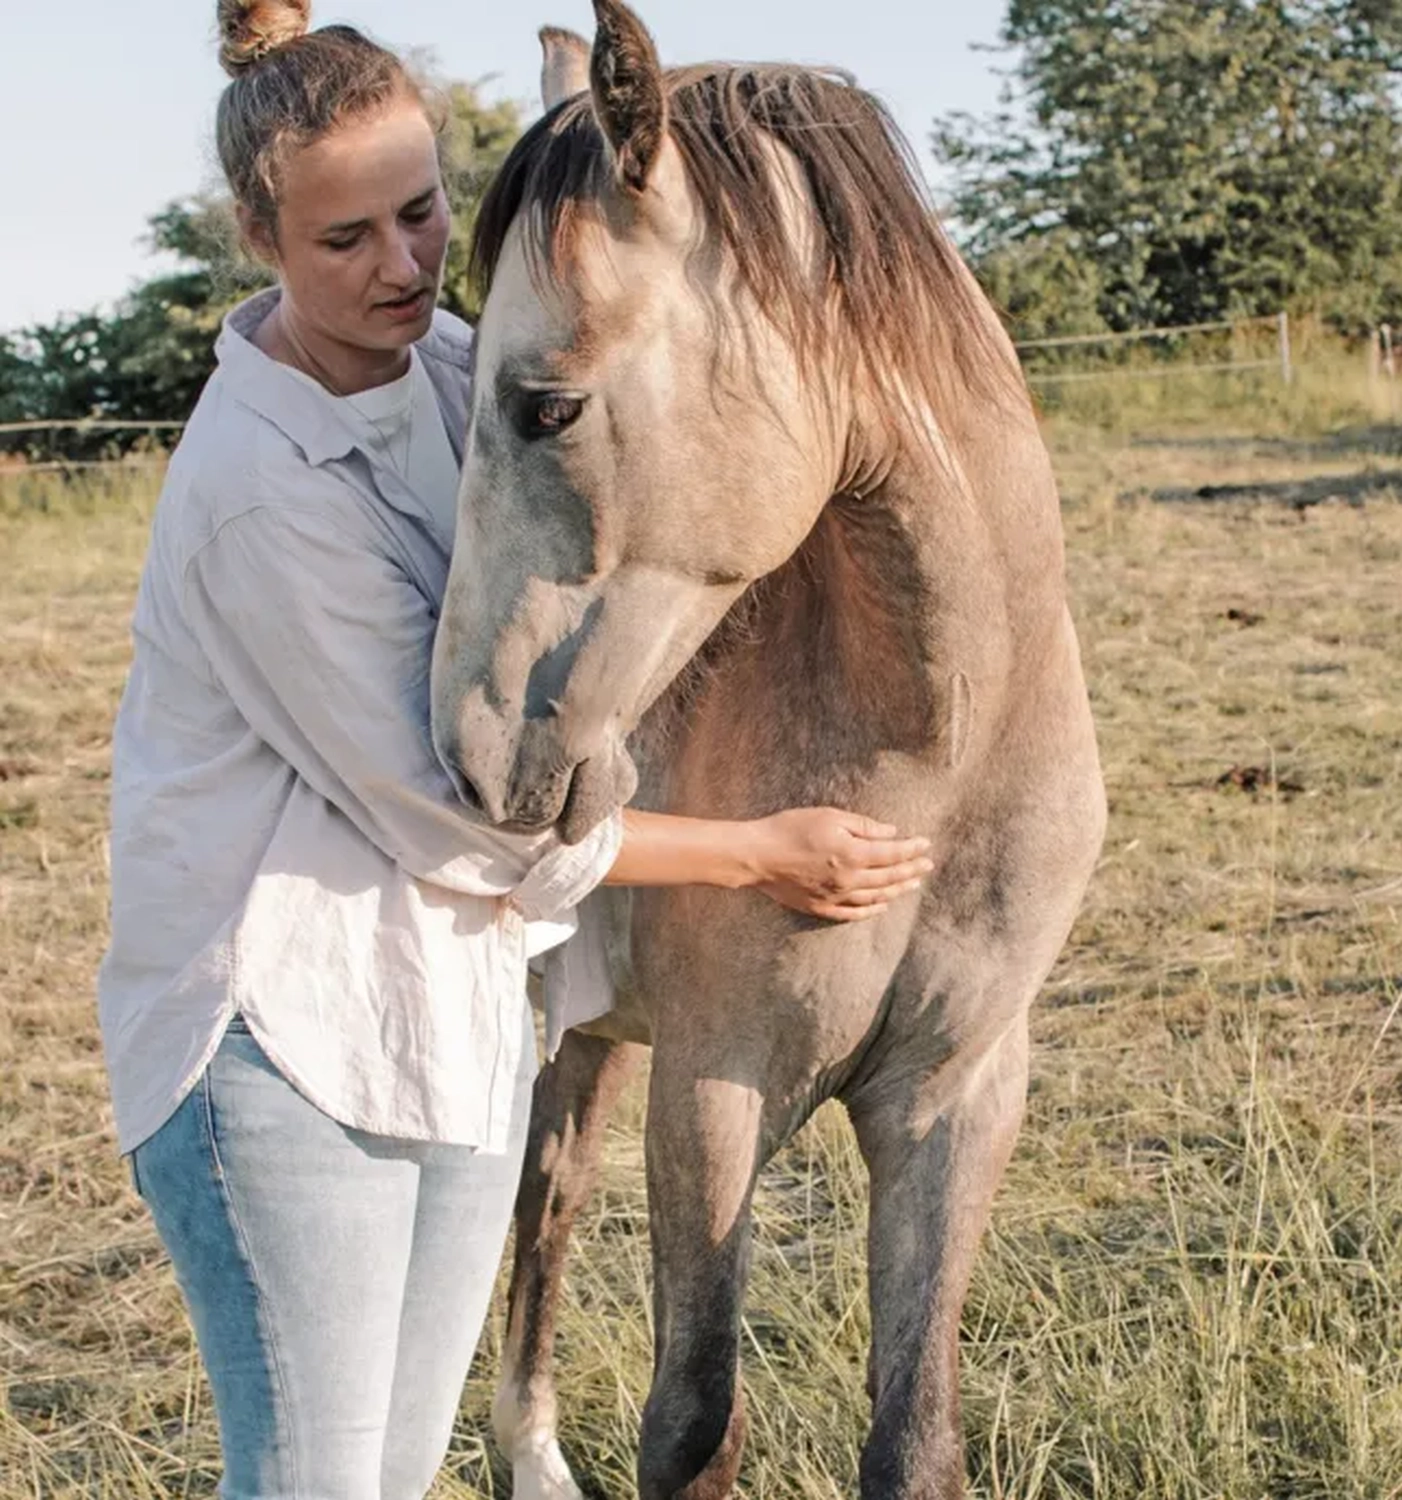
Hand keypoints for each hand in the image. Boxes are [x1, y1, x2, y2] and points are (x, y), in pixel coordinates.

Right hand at [748, 809, 933, 921]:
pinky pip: (853, 913)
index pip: (892, 854)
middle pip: (889, 877)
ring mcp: (835, 897)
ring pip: (876, 897)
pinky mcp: (821, 907)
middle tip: (928, 866)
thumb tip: (891, 832)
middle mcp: (848, 880)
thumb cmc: (790, 829)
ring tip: (912, 884)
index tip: (926, 844)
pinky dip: (872, 910)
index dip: (911, 849)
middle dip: (911, 870)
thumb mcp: (828, 816)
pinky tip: (882, 906)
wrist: (757, 855)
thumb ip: (862, 826)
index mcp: (852, 854)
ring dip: (897, 890)